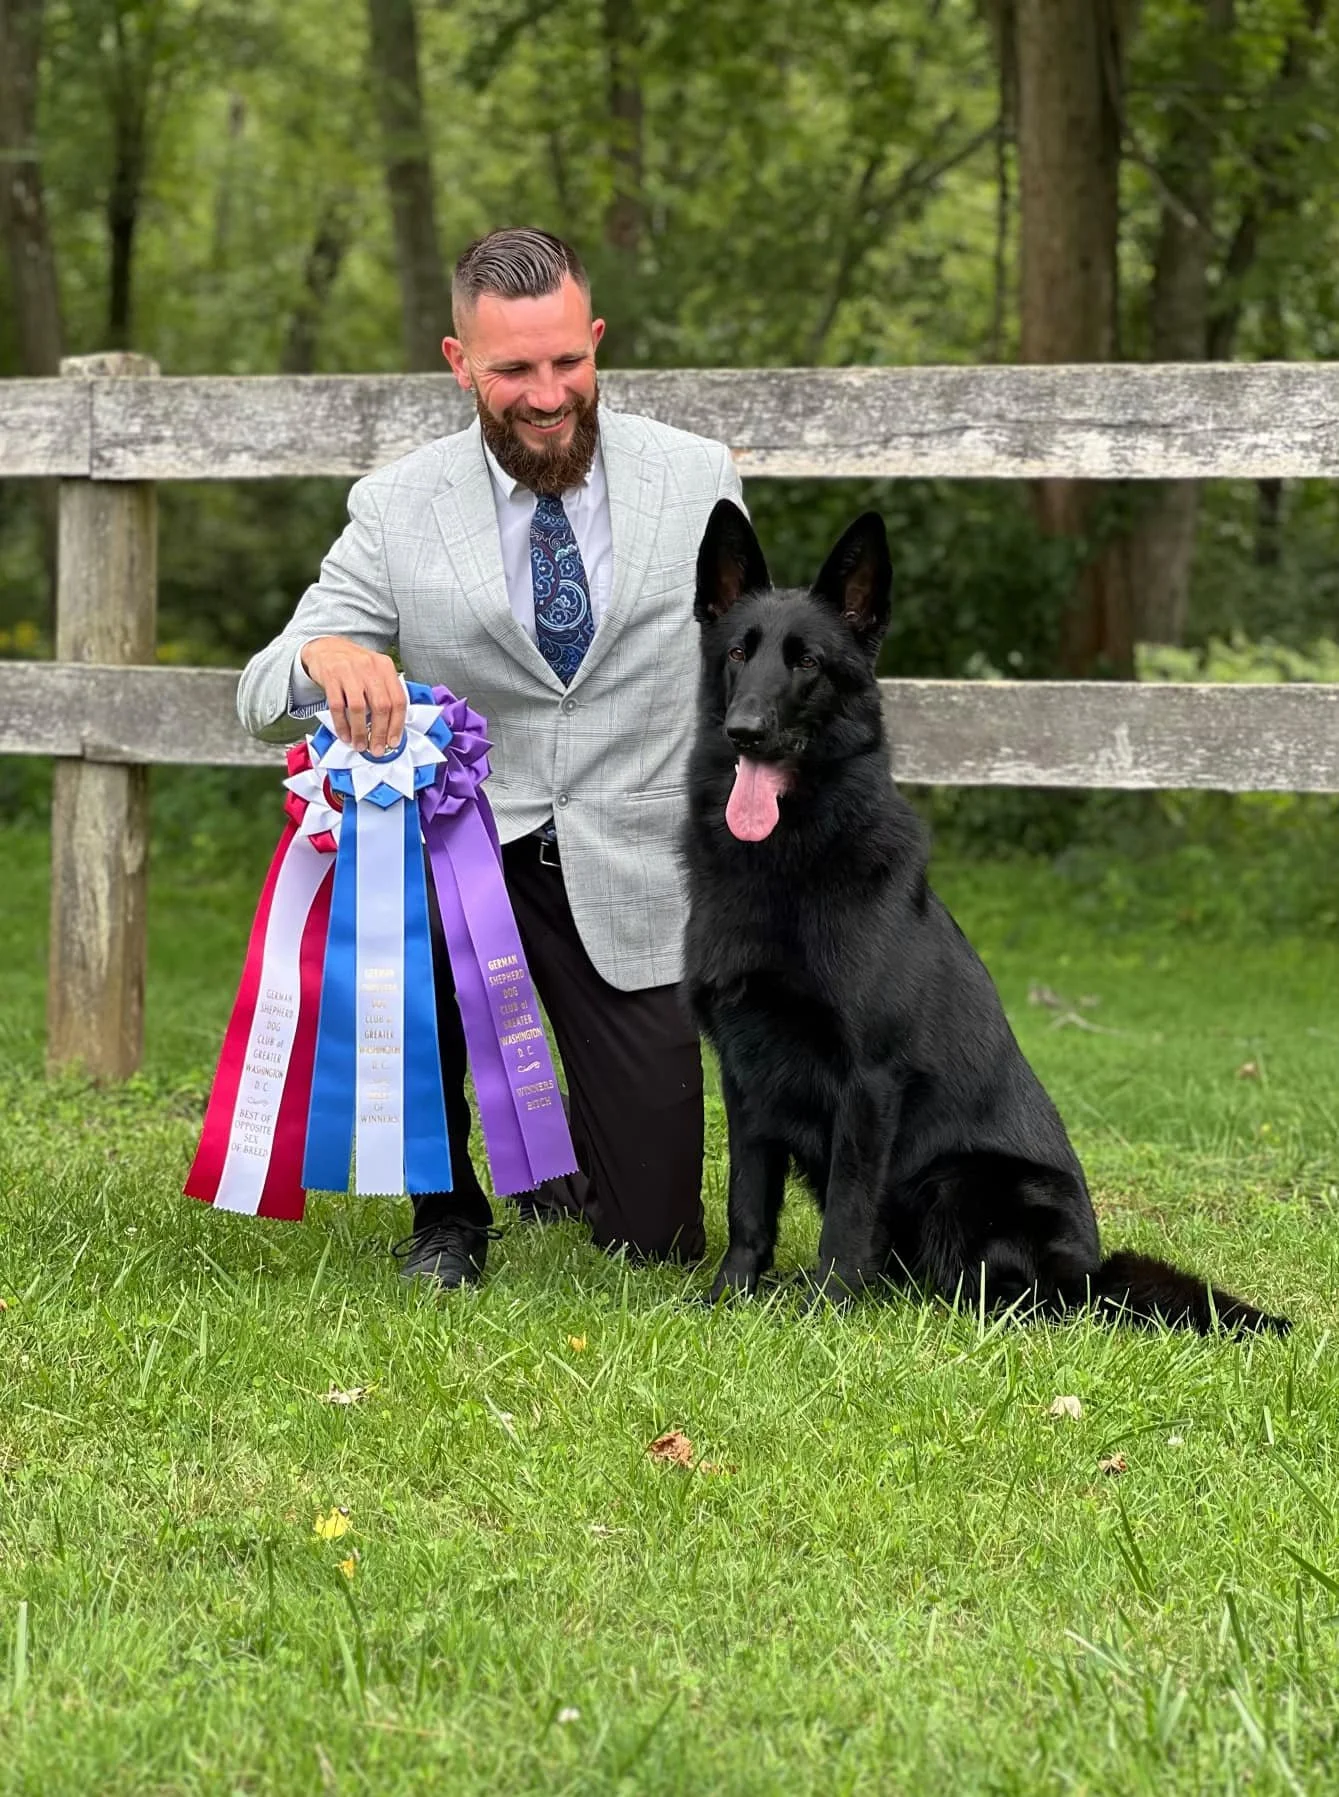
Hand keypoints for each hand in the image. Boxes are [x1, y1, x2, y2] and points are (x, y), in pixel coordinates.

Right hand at [300, 637, 405, 755]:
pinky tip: (345, 735)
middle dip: (379, 732)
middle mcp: (369, 667)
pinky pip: (337, 706)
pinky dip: (342, 725)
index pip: (398, 700)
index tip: (394, 742)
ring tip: (359, 745)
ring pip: (359, 708)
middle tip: (376, 749)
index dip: (398, 725)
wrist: (326, 647)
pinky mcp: (330, 677)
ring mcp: (349, 671)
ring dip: (360, 731)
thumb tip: (391, 729)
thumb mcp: (375, 672)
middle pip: (381, 705)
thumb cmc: (354, 666)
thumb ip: (385, 694)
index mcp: (385, 667)